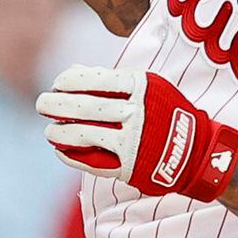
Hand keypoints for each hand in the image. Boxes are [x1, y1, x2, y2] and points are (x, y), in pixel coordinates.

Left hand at [36, 64, 237, 200]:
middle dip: (56, 105)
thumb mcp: (147, 87)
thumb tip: (72, 71)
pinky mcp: (129, 166)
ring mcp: (132, 141)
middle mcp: (136, 113)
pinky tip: (61, 150)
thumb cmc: (165, 112)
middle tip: (41, 104)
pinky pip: (91, 161)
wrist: (195, 150)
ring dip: (60, 132)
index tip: (57, 84)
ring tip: (50, 131)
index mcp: (141, 87)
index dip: (69, 82)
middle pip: (84, 107)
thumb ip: (110, 79)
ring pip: (83, 135)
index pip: (94, 80)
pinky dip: (72, 155)